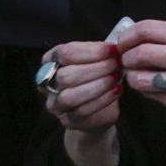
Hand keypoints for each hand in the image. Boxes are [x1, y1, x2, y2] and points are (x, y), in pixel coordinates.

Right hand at [42, 38, 123, 165]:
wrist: (98, 108)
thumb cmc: (96, 76)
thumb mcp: (95, 59)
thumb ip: (100, 52)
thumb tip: (118, 45)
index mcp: (50, 62)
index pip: (64, 53)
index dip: (91, 50)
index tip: (114, 49)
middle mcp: (47, 84)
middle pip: (65, 75)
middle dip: (96, 68)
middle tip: (118, 64)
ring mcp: (55, 105)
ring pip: (70, 96)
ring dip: (98, 85)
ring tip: (117, 77)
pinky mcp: (67, 121)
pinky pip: (82, 112)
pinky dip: (102, 99)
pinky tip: (117, 90)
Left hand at [118, 20, 165, 125]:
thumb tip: (133, 38)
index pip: (147, 30)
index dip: (127, 36)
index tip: (122, 42)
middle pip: (141, 53)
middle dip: (126, 57)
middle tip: (126, 60)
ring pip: (141, 79)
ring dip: (131, 76)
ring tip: (136, 74)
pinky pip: (150, 95)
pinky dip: (144, 90)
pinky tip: (151, 85)